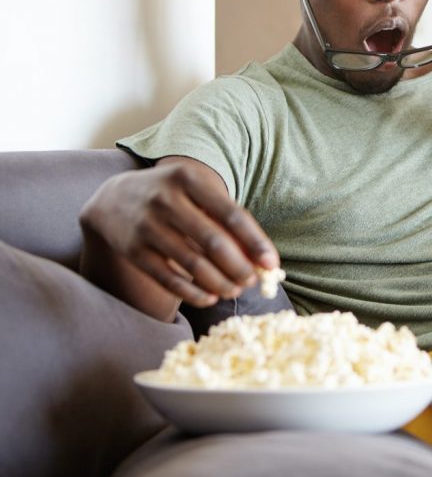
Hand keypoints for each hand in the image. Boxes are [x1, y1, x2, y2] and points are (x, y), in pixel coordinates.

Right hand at [79, 157, 278, 317]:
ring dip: (220, 283)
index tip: (272, 263)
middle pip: (214, 242)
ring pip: (193, 263)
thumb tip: (261, 259)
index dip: (255, 242)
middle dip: (239, 267)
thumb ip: (228, 221)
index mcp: (189, 178)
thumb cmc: (173, 196)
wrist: (114, 197)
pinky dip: (193, 292)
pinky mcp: (132, 250)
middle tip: (252, 281)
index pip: (232, 214)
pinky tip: (210, 298)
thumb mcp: (199, 194)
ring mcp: (146, 225)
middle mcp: (166, 199)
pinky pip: (168, 278)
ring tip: (234, 291)